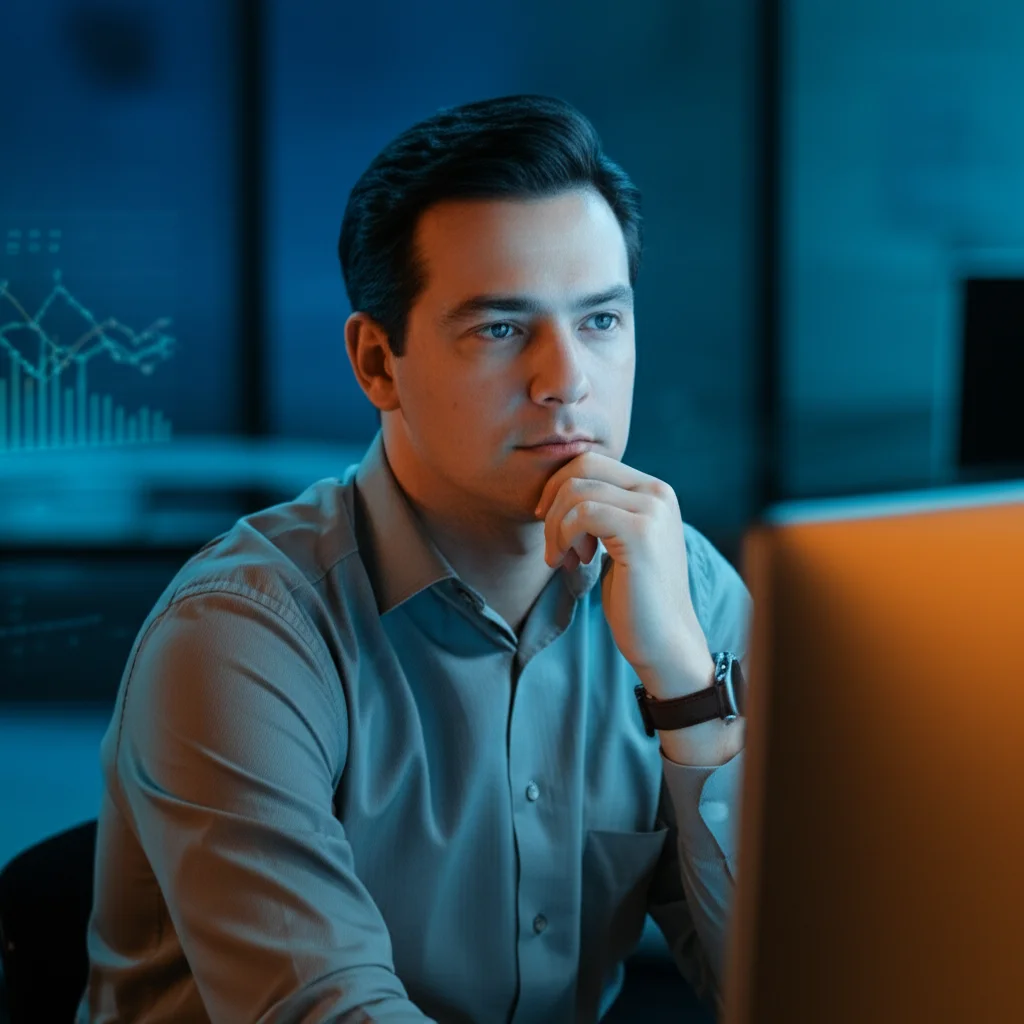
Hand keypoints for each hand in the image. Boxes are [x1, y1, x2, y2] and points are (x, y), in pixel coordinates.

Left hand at [534, 451, 712, 690]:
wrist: (663, 639)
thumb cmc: (634, 594)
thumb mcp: (616, 540)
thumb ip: (601, 510)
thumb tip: (558, 487)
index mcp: (653, 490)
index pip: (591, 462)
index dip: (558, 487)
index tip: (549, 523)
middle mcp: (658, 492)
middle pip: (582, 467)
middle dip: (553, 503)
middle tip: (552, 543)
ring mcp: (653, 511)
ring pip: (577, 492)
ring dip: (556, 528)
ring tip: (562, 559)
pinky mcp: (642, 533)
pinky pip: (583, 514)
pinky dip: (565, 537)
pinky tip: (571, 563)